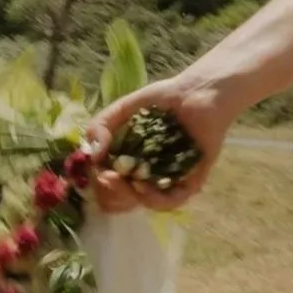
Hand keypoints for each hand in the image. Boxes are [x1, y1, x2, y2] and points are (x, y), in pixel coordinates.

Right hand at [84, 74, 232, 214]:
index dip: (100, 184)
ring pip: (147, 201)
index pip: (109, 183)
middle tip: (109, 178)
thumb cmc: (163, 98)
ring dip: (132, 197)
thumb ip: (101, 125)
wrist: (198, 91)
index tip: (98, 171)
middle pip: (125, 198)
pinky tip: (144, 186)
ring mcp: (169, 178)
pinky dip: (155, 199)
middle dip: (112, 193)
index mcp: (131, 158)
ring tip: (127, 182)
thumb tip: (93, 155)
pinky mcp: (191, 180)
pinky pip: (173, 200)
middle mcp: (149, 172)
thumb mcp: (125, 108)